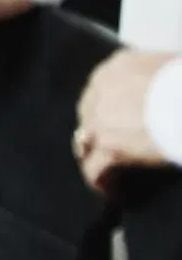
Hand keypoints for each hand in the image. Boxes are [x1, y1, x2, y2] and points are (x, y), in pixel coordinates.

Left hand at [79, 50, 174, 190]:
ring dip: (96, 157)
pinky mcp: (109, 146)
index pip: (101, 88)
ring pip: (86, 143)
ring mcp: (101, 118)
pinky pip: (96, 169)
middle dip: (98, 133)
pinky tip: (112, 192)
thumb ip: (157, 76)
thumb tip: (167, 82)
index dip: (108, 109)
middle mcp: (101, 89)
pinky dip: (102, 182)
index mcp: (117, 67)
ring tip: (107, 173)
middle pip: (88, 115)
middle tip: (112, 149)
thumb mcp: (171, 67)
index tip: (118, 121)